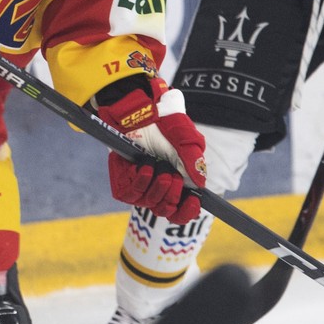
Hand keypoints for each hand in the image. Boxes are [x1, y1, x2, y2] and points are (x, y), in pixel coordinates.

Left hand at [94, 76, 205, 222]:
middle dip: (173, 195)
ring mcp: (141, 186)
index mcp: (178, 182)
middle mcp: (159, 188)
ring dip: (159, 186)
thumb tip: (200, 185)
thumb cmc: (166, 125)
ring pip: (151, 204)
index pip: (182, 211)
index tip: (194, 201)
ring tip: (159, 165)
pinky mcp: (123, 182)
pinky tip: (146, 166)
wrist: (140, 112)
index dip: (188, 211)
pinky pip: (132, 196)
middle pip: (167, 211)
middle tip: (173, 176)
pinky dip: (141, 182)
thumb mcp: (187, 141)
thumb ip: (195, 163)